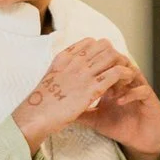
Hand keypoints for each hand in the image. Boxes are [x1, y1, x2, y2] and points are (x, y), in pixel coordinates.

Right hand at [13, 39, 130, 149]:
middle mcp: (75, 62)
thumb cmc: (42, 103)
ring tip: (122, 81)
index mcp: (64, 58)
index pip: (90, 42)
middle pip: (105, 46)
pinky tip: (122, 88)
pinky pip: (117, 73)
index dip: (101, 52)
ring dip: (122, 66)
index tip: (102, 66)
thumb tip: (70, 72)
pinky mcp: (92, 89)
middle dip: (115, 57)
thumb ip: (63, 71)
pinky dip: (124, 77)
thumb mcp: (51, 78)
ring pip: (113, 55)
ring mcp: (83, 74)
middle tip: (115, 73)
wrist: (36, 117)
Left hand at [77, 58, 159, 159]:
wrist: (138, 141)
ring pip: (132, 73)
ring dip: (119, 78)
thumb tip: (58, 108)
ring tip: (107, 86)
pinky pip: (143, 91)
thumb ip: (79, 110)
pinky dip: (130, 93)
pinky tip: (118, 100)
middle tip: (94, 74)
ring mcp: (140, 89)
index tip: (79, 72)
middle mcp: (128, 83)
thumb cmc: (117, 126)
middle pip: (119, 64)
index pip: (105, 67)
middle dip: (107, 67)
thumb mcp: (93, 118)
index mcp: (114, 83)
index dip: (94, 67)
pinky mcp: (151, 100)